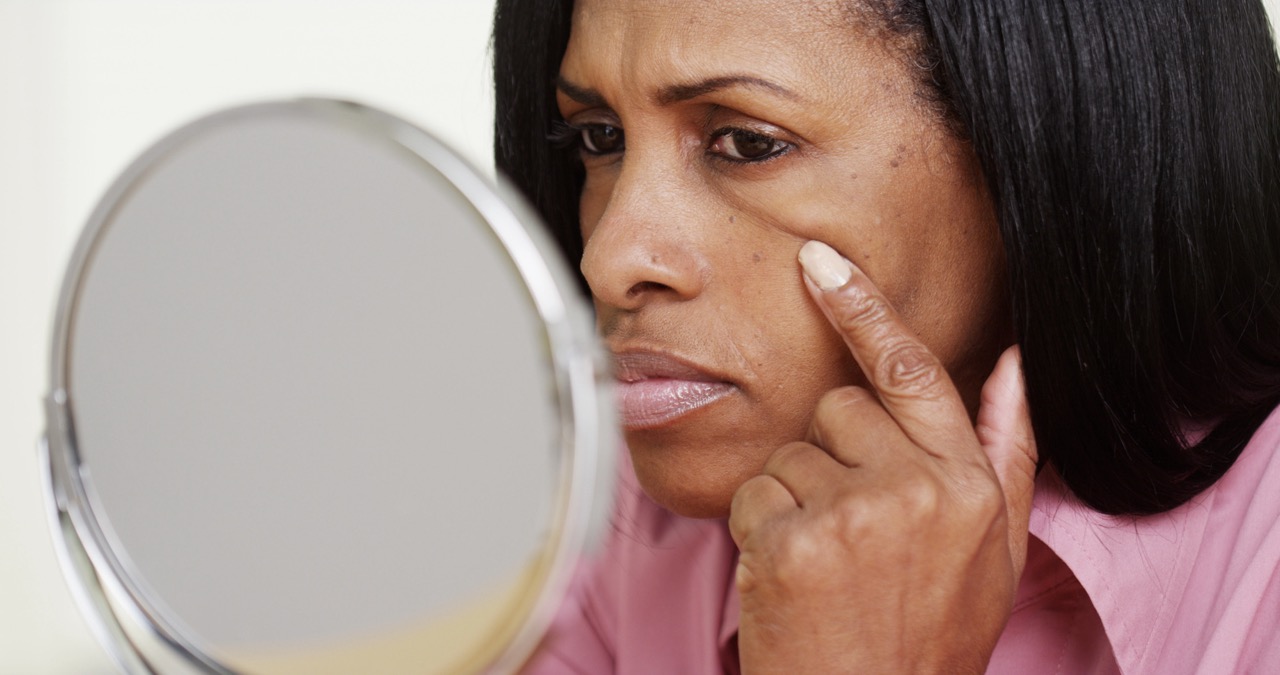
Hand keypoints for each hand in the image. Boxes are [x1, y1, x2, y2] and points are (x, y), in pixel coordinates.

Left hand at [729, 240, 1036, 673]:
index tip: (820, 264)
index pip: (913, 372)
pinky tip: (790, 576)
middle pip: (840, 410)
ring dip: (794, 498)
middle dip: (833, 456)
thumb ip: (1004, 451)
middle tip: (849, 530)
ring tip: (824, 562)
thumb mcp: (994, 551)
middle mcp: (916, 489)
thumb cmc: (926, 636)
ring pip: (790, 453)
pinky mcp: (791, 541)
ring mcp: (852, 514)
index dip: (863, 310)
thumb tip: (1016, 364)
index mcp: (969, 485)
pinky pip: (753, 493)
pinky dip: (758, 529)